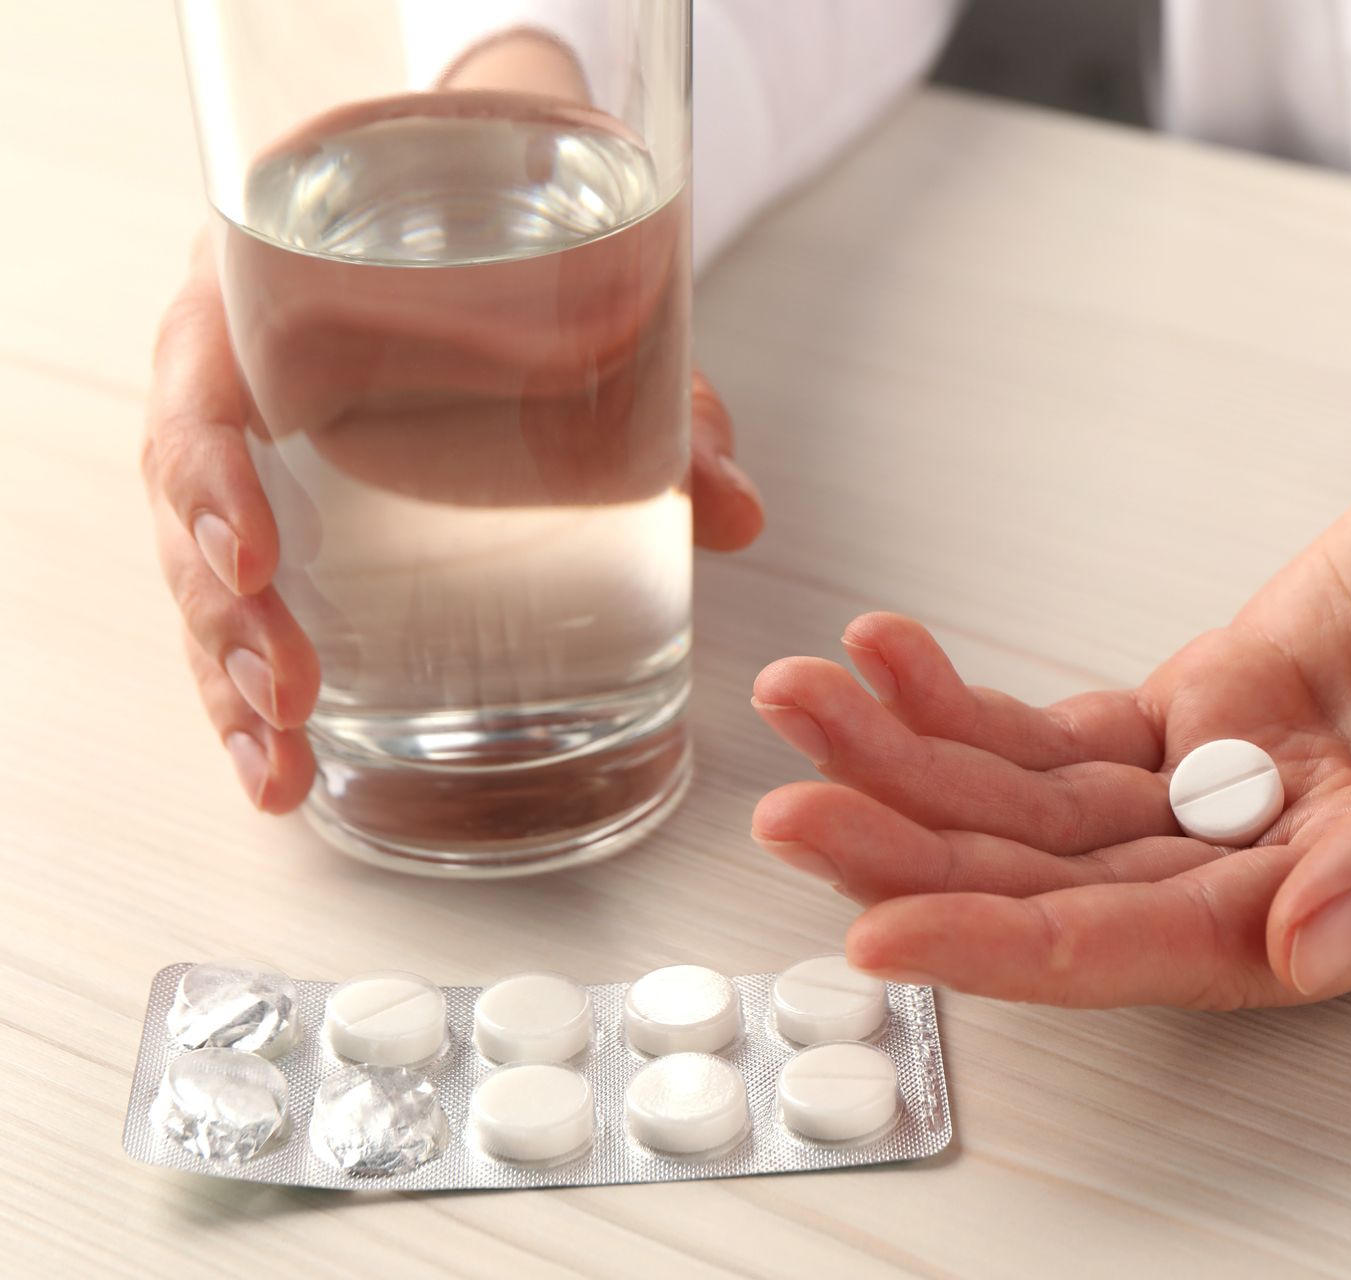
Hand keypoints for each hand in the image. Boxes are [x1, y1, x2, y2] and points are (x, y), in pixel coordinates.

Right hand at [140, 242, 763, 811]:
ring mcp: (246, 458)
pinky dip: (252, 692)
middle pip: (186, 506)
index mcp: (268, 297)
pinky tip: (283, 772)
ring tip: (278, 765)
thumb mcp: (589, 316)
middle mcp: (233, 379)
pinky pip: (239, 605)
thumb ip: (662, 407)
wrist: (476, 223)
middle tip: (291, 696)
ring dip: (227, 677)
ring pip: (199, 574)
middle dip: (226, 615)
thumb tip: (738, 514)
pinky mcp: (277, 522)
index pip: (199, 382)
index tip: (251, 558)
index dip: (209, 476)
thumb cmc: (503, 264)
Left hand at [749, 350, 1350, 1006]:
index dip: (1026, 947)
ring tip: (811, 707)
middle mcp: (1310, 863)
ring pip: (1052, 813)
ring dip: (922, 773)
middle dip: (928, 858)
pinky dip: (974, 705)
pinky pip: (1071, 731)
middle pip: (1080, 888)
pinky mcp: (1218, 707)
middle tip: (797, 815)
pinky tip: (894, 666)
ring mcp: (1253, 786)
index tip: (889, 932)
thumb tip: (1314, 943)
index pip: (1180, 948)